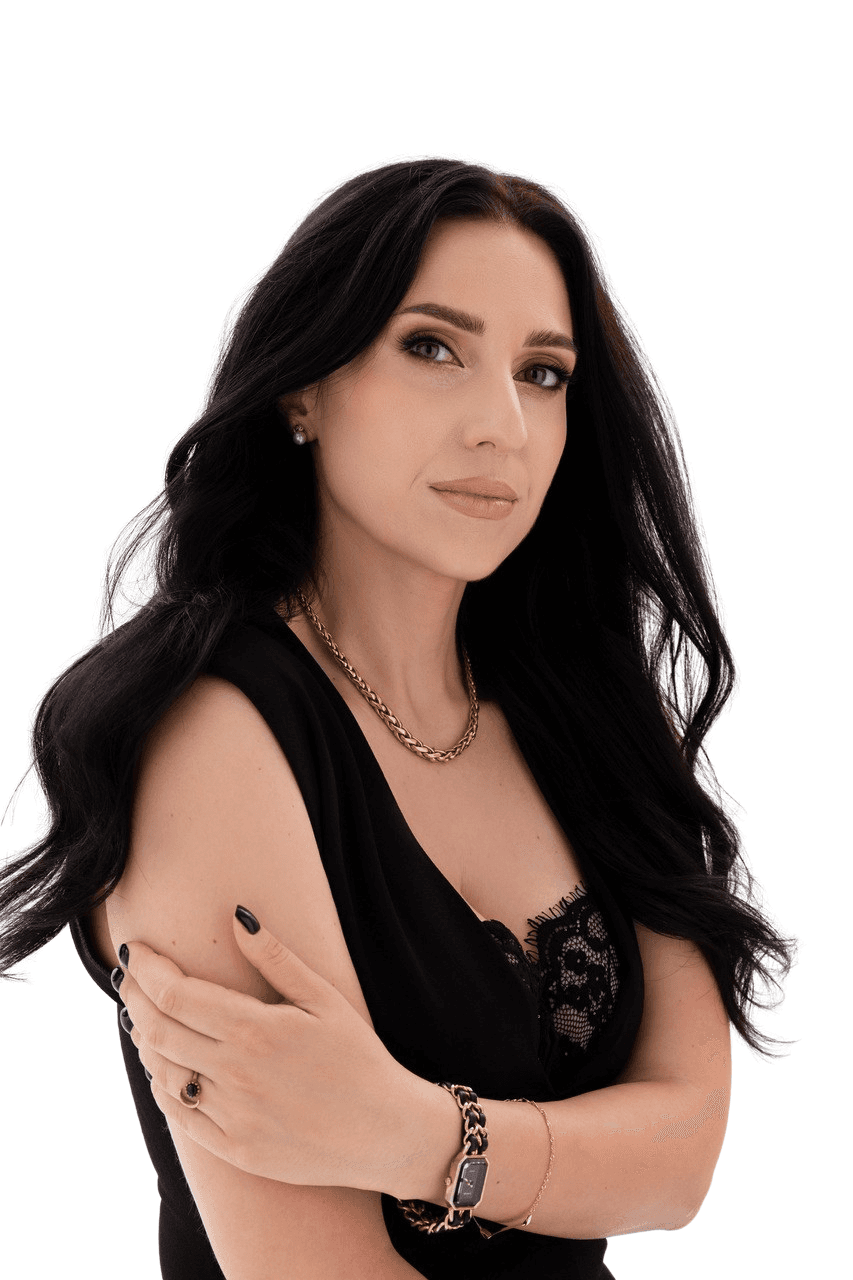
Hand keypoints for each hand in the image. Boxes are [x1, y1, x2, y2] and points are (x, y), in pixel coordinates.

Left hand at [116, 909, 422, 1190]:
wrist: (386, 1131)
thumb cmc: (359, 1056)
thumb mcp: (324, 998)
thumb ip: (276, 958)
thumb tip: (237, 915)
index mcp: (256, 1031)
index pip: (176, 994)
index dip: (147, 969)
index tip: (137, 950)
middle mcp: (236, 1075)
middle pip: (158, 1031)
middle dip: (134, 998)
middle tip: (129, 976)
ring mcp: (233, 1117)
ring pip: (164, 1073)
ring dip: (145, 1040)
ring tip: (142, 1015)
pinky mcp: (235, 1149)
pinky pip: (181, 1115)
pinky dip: (165, 1085)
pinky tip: (166, 1065)